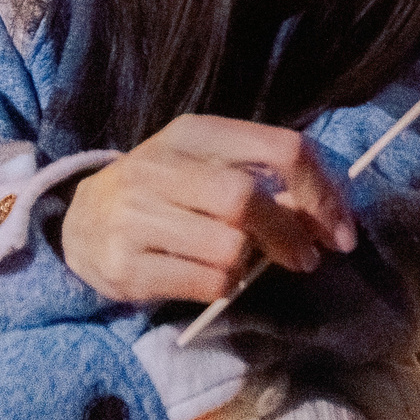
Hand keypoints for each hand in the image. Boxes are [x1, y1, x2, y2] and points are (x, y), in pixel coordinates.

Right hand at [63, 115, 354, 304]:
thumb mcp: (205, 165)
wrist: (80, 223)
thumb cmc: (163, 193)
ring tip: (239, 264)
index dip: (322, 193)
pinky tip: (210, 278)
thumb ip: (262, 176)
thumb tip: (327, 214)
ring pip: (228, 248)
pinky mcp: (126, 265)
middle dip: (289, 235)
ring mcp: (137, 216)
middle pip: (249, 199)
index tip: (339, 230)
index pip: (282, 148)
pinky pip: (205, 283)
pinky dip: (222, 287)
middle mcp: (160, 166)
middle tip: (305, 258)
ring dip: (249, 265)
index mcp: (193, 133)